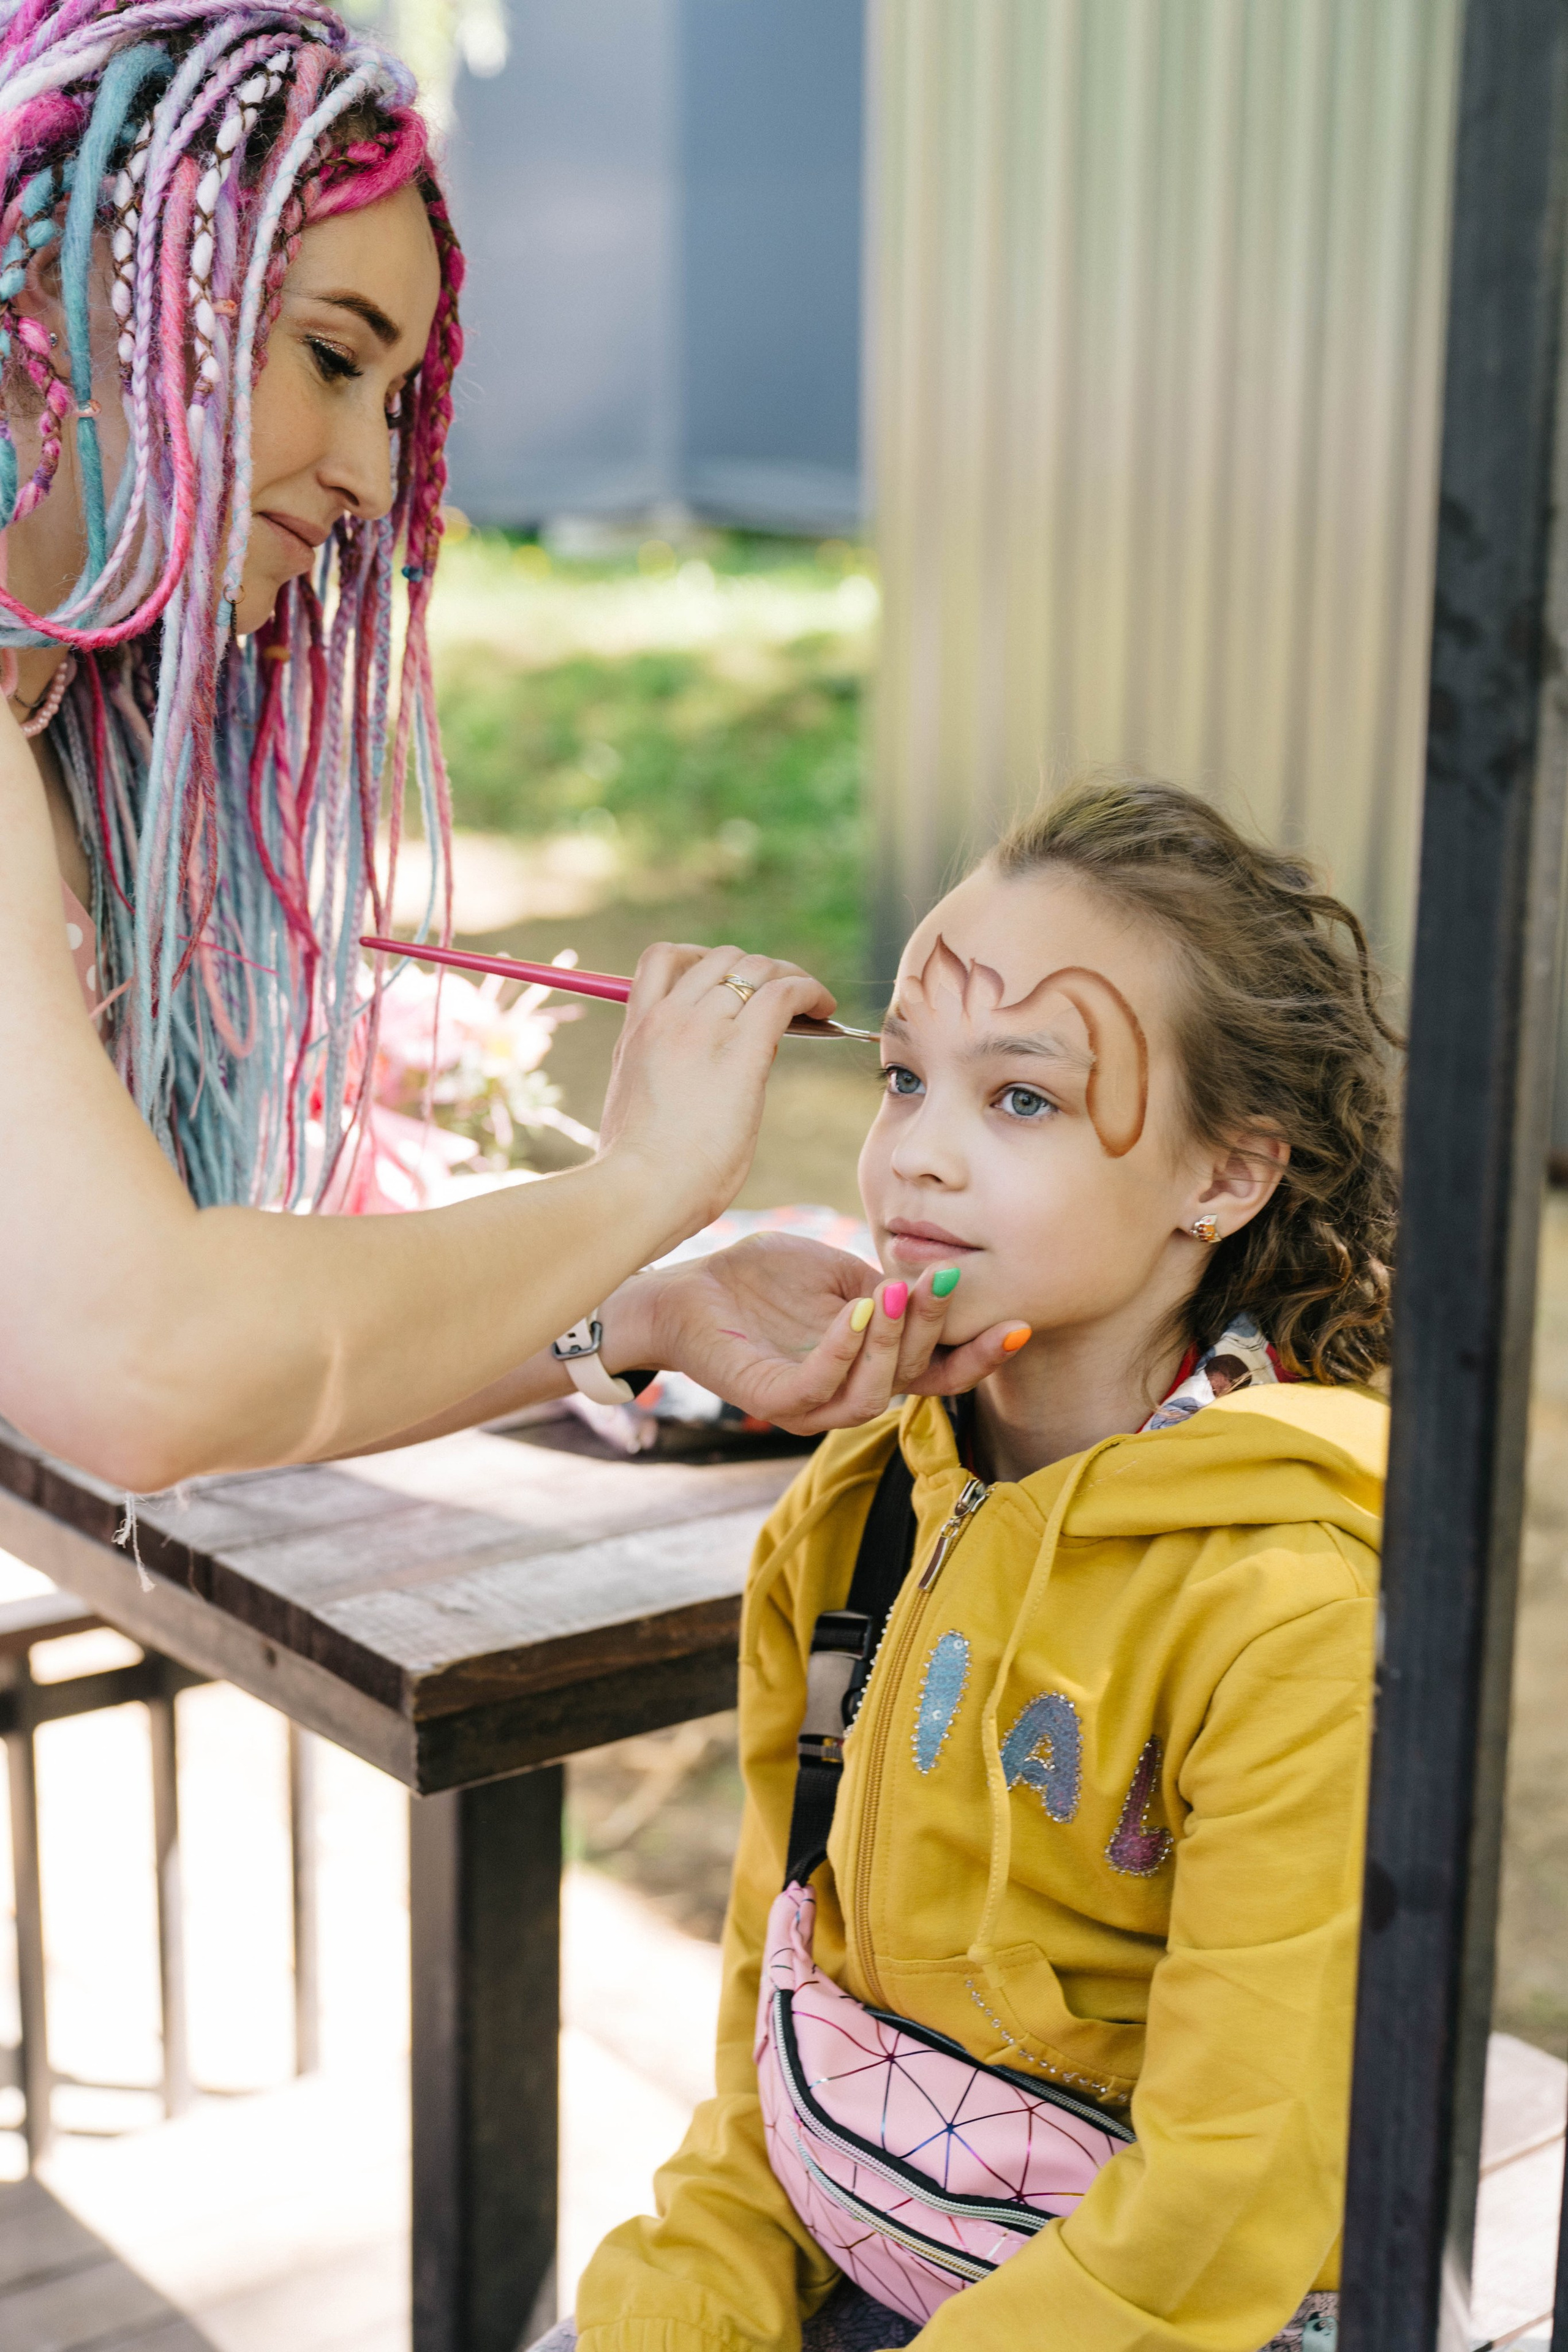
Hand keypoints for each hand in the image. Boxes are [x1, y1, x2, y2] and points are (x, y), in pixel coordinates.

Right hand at [595, 944, 836, 1253]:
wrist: (637, 1191)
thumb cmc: (637, 1175)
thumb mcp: (637, 1110)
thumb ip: (663, 1079)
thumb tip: (704, 1077)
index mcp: (636, 1033)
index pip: (664, 961)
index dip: (703, 962)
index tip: (729, 989)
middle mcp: (666, 1017)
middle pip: (718, 957)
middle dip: (756, 969)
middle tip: (781, 997)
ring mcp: (701, 1027)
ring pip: (756, 967)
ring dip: (789, 976)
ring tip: (813, 1001)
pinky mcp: (741, 1049)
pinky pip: (784, 993)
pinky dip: (810, 990)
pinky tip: (824, 1007)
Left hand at [600, 1234, 1024, 1434]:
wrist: (686, 1289)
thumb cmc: (759, 1281)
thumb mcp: (836, 1275)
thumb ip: (884, 1285)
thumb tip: (928, 1283)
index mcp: (868, 1366)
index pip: (936, 1372)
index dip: (979, 1356)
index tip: (1018, 1324)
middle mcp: (845, 1394)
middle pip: (914, 1378)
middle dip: (936, 1329)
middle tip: (944, 1281)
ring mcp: (808, 1405)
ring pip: (873, 1392)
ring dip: (894, 1341)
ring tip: (900, 1290)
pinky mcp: (770, 1400)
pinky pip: (818, 1385)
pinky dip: (844, 1348)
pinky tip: (857, 1310)